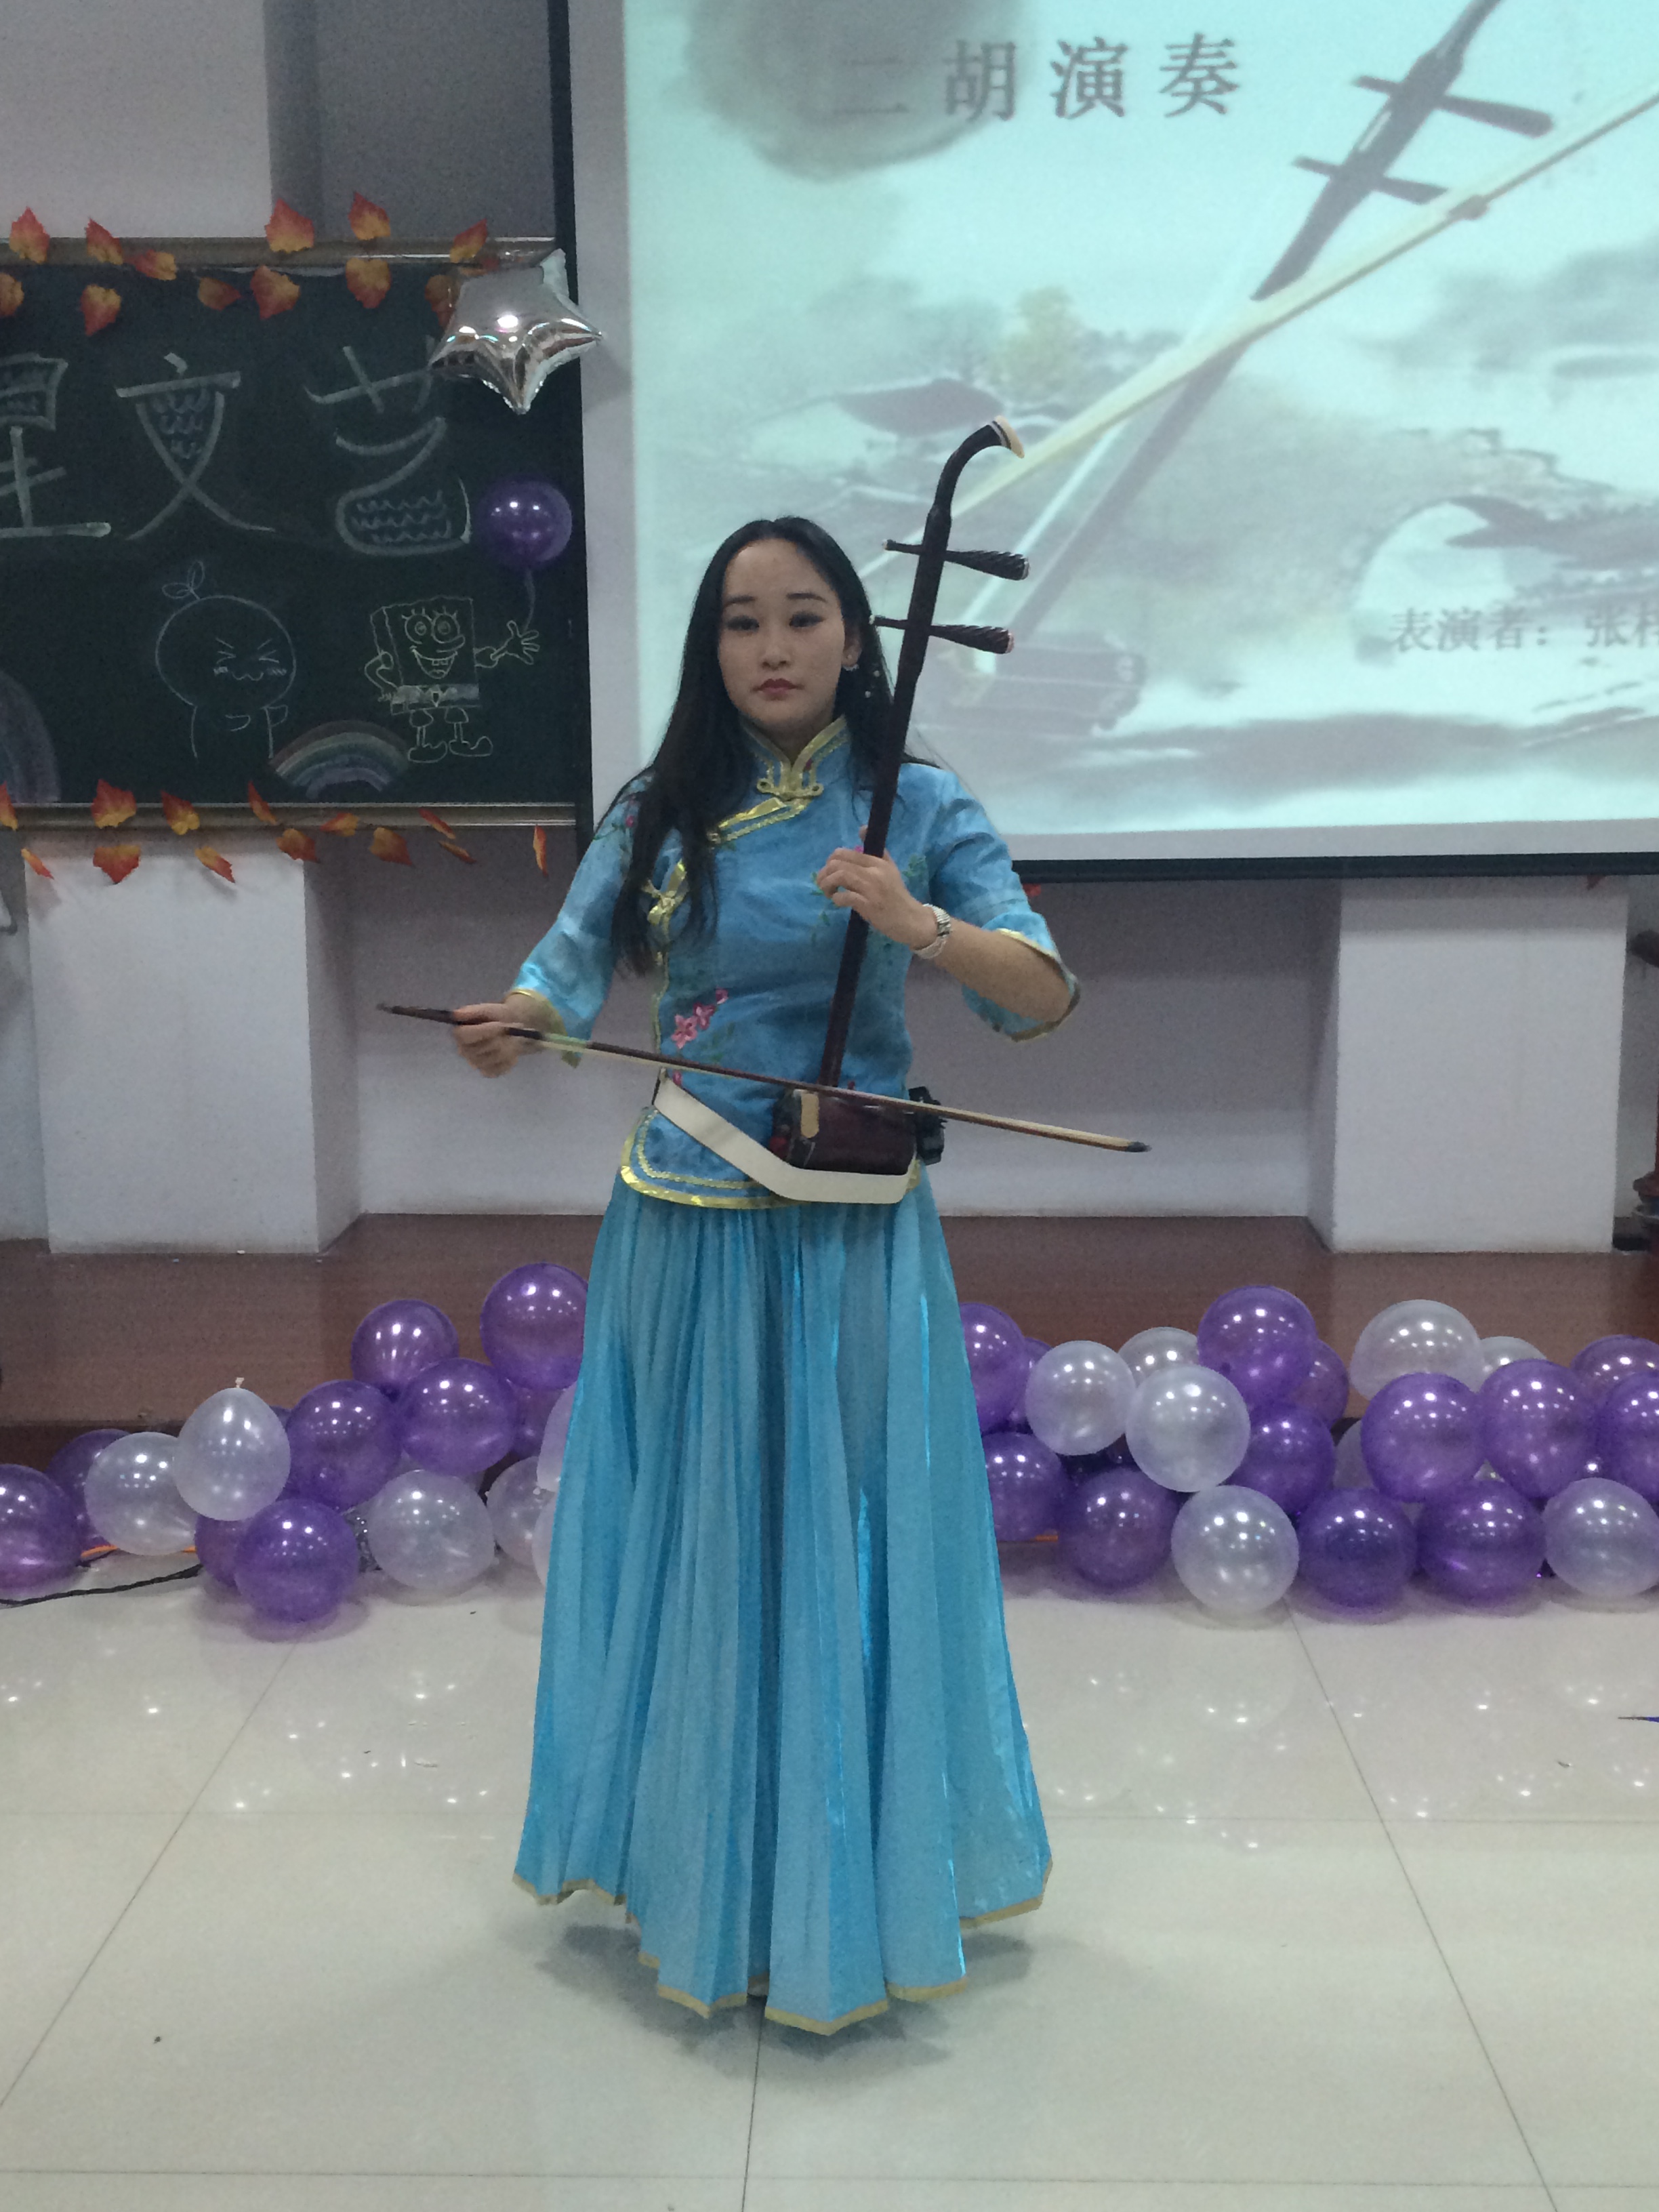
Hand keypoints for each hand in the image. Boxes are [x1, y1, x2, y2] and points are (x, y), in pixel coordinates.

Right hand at [452, 1001, 532, 1077]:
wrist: (511, 1028)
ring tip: (512, 1037)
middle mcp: (464, 1051)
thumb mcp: (486, 1009)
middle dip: (499, 1037)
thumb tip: (455, 1014)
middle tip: (509, 1028)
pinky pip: (501, 1068)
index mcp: (460, 1034)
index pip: (464, 1036)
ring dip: (508, 1046)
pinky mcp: (488, 1072)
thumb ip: (471, 1011)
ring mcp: (476, 1063)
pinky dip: (509, 1059)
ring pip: (494, 1058)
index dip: (483, 1030)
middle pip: (481, 1048)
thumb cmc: (496, 1017)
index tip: (499, 1024)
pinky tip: (511, 1050)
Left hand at [815, 827, 937, 950]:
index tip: (830, 873)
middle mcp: (874, 872)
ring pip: (839, 876)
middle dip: (824, 874)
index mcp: (877, 862)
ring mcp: (871, 888)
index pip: (845, 853)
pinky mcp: (869, 905)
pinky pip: (845, 896)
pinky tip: (838, 902)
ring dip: (827, 885)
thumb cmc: (896, 895)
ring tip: (829, 893)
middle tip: (825, 885)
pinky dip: (837, 899)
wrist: (910, 919)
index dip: (830, 862)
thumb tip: (862, 828)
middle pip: (837, 864)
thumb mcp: (890, 868)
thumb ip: (877, 851)